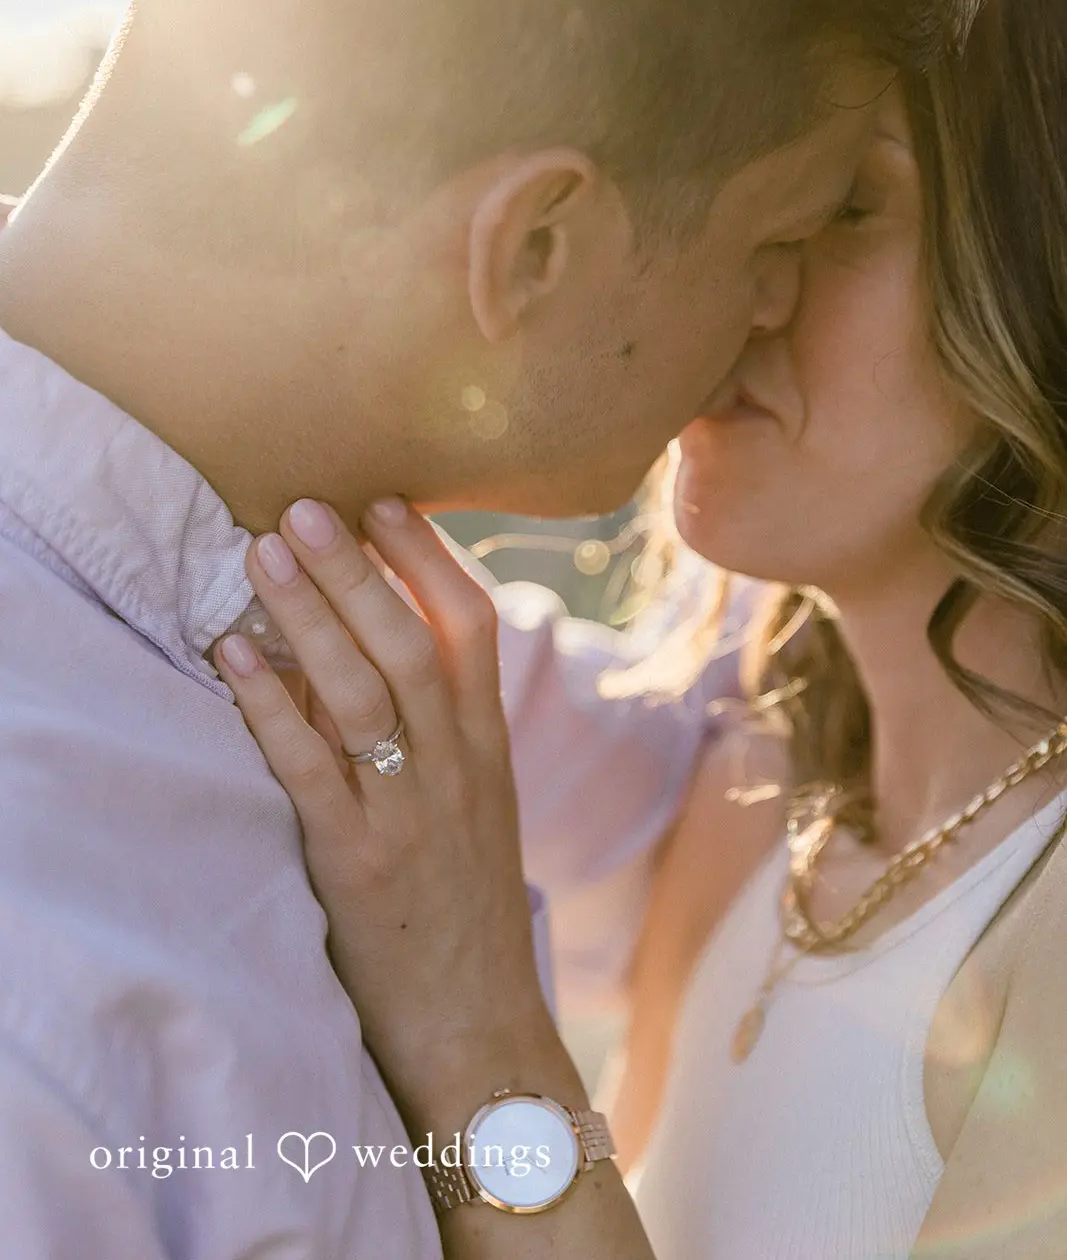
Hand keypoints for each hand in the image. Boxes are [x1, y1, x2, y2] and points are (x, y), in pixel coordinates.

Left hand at [213, 498, 573, 1136]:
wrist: (478, 1026)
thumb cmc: (465, 909)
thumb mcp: (477, 807)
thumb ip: (444, 731)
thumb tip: (380, 645)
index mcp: (490, 747)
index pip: (471, 628)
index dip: (427, 558)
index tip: (383, 502)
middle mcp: (457, 767)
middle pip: (409, 643)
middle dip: (356, 568)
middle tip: (303, 508)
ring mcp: (410, 812)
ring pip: (363, 690)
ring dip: (310, 614)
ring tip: (263, 553)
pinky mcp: (358, 861)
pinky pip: (310, 766)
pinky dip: (270, 704)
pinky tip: (234, 653)